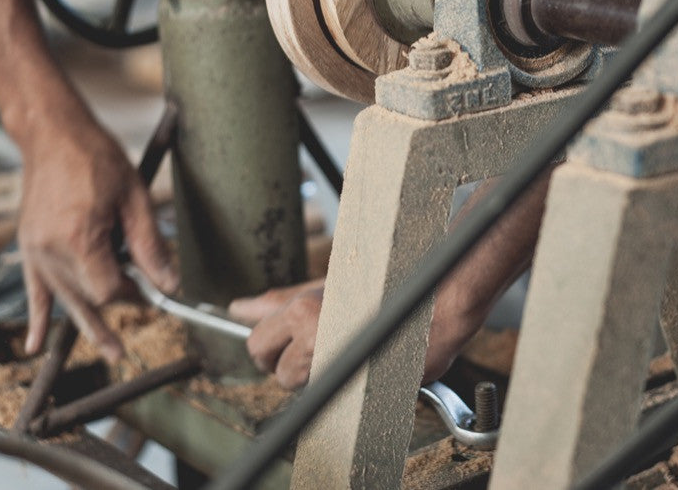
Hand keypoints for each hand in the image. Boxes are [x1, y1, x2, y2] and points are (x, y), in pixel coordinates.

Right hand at [18, 117, 178, 361]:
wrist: (52, 133)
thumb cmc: (95, 157)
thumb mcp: (134, 197)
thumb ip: (150, 245)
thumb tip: (168, 284)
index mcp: (79, 238)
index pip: (108, 288)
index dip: (133, 296)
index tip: (151, 294)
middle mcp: (51, 249)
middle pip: (86, 297)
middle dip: (112, 313)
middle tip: (124, 349)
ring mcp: (35, 249)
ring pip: (63, 298)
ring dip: (84, 325)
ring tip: (107, 350)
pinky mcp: (28, 245)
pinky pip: (32, 289)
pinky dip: (37, 317)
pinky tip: (35, 344)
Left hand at [229, 278, 484, 387]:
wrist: (437, 300)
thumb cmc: (384, 285)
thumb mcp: (327, 284)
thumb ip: (281, 299)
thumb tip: (240, 308)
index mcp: (303, 310)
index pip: (257, 342)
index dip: (267, 349)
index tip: (275, 349)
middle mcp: (315, 336)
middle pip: (276, 371)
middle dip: (287, 367)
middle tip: (313, 352)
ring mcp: (337, 361)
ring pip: (302, 386)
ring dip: (317, 377)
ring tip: (345, 351)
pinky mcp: (359, 381)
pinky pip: (334, 393)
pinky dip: (344, 384)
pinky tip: (361, 363)